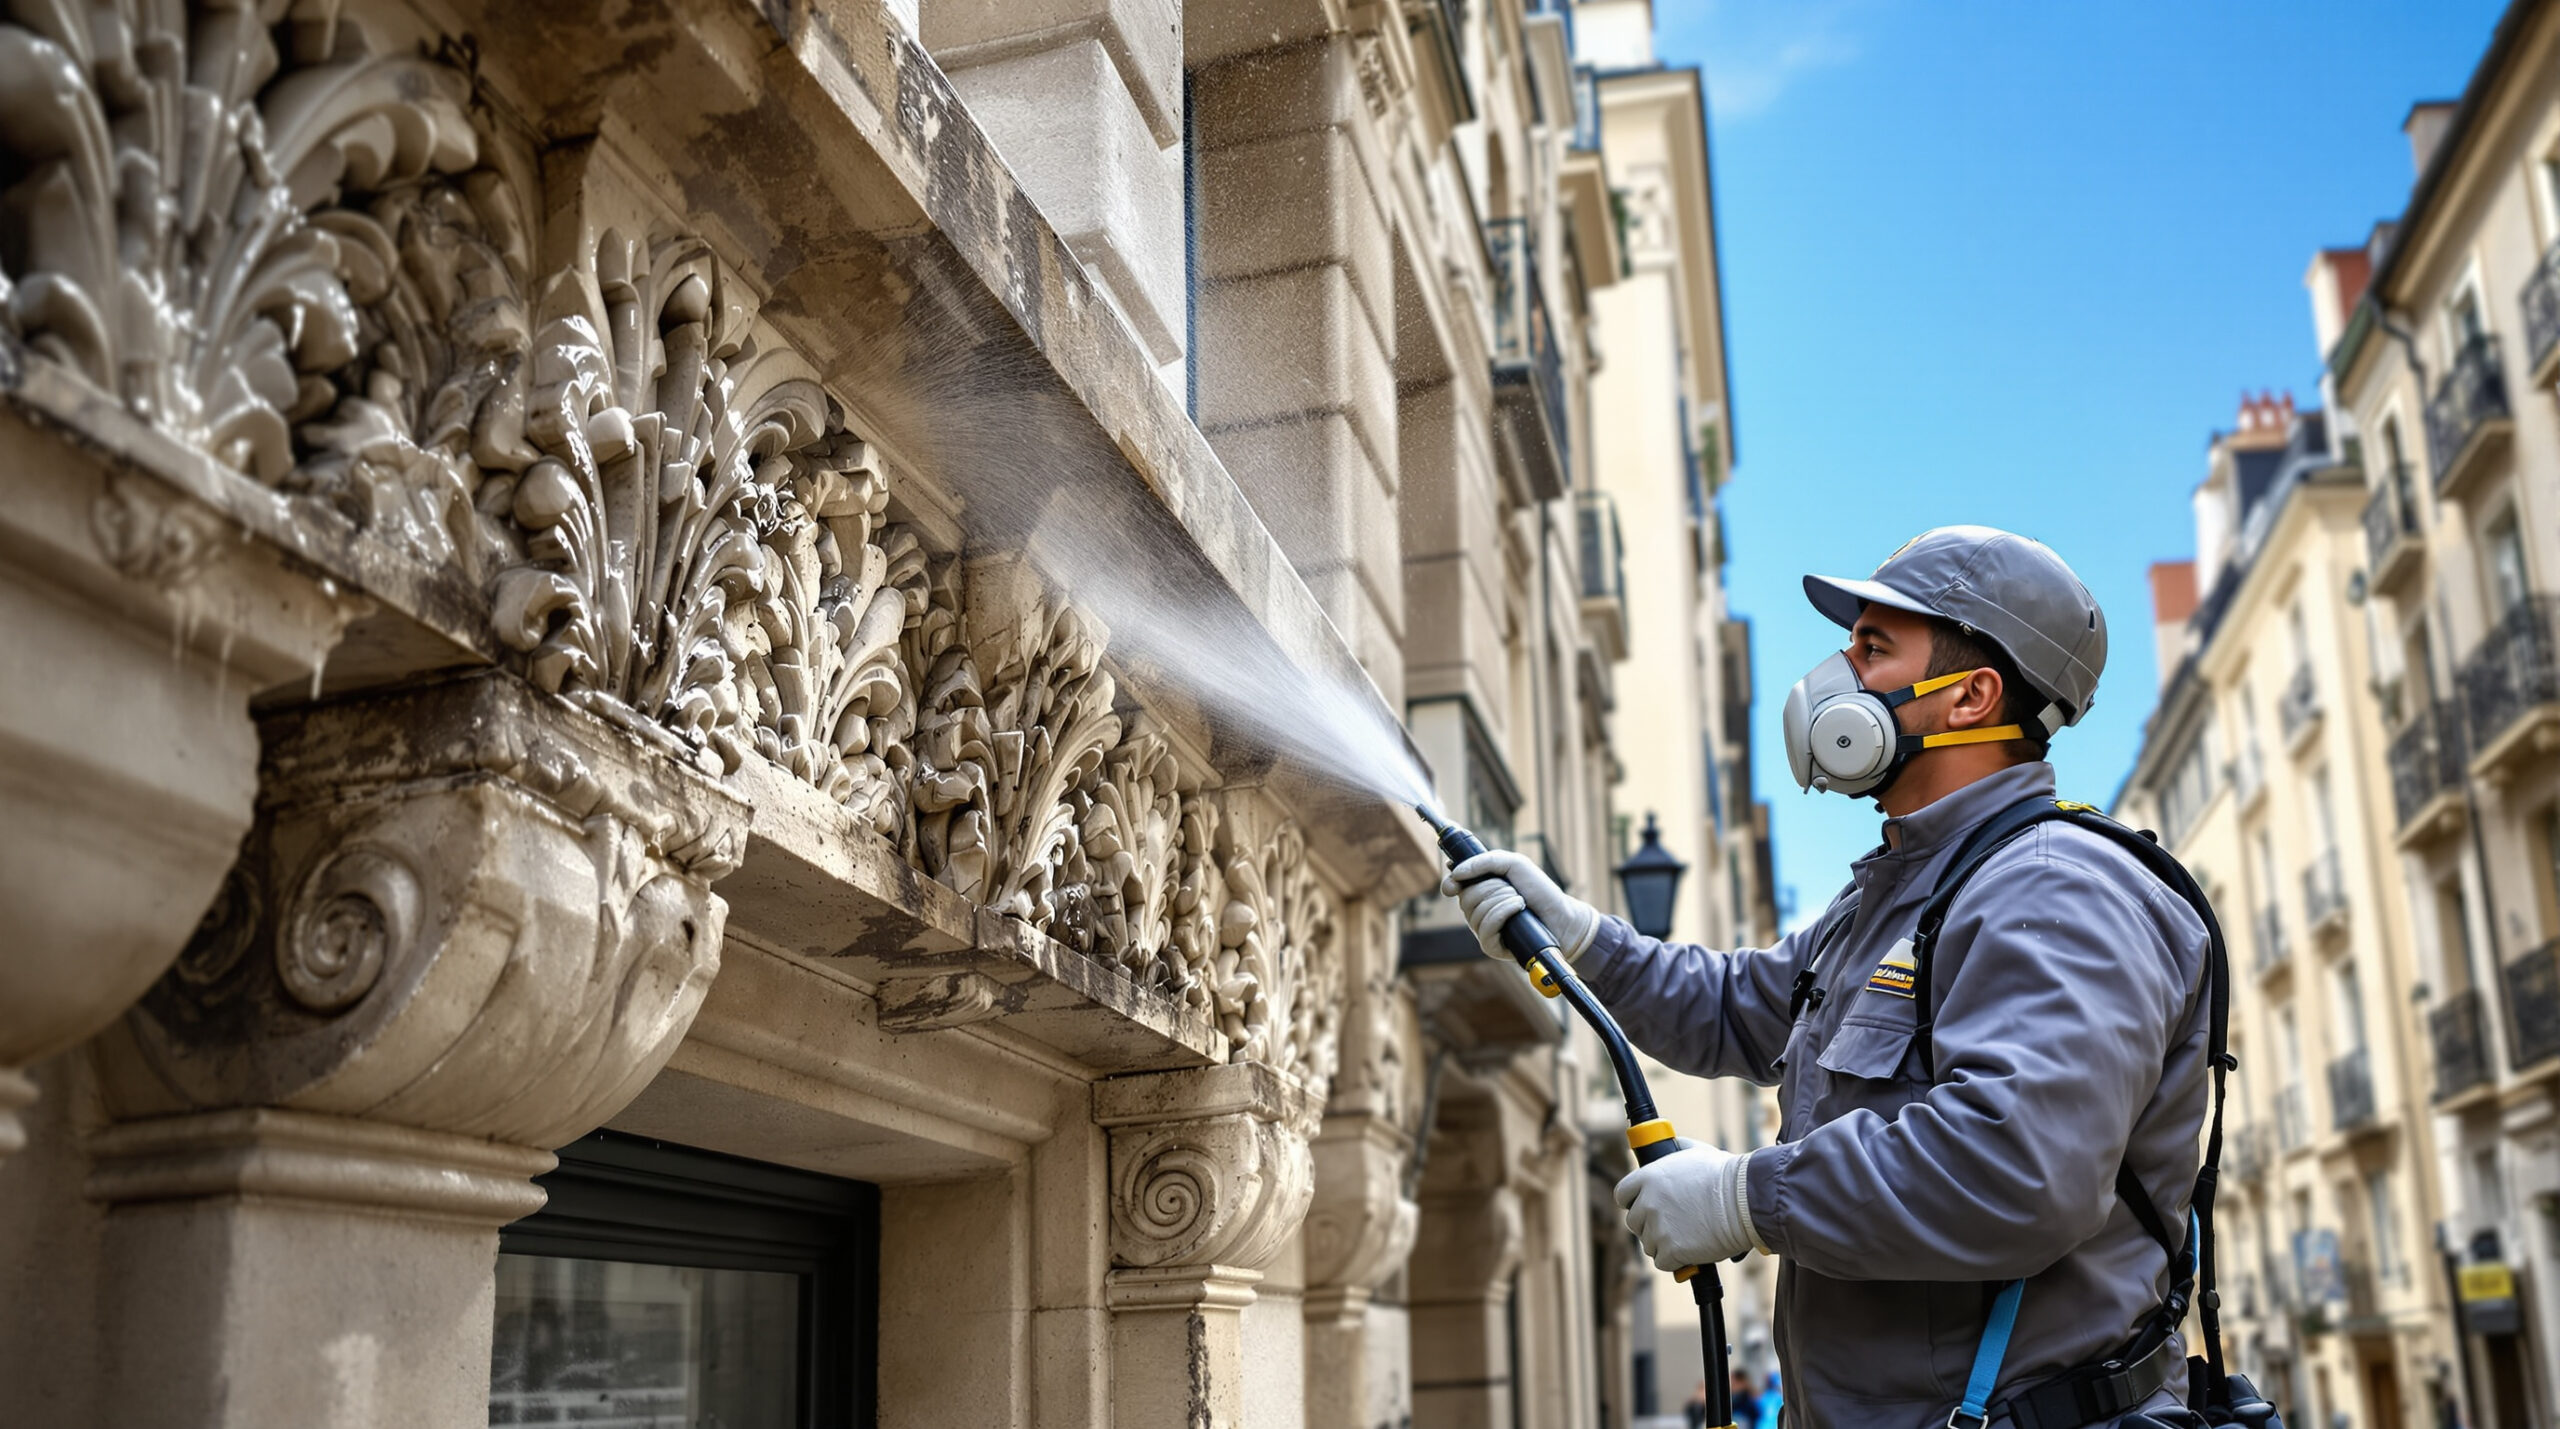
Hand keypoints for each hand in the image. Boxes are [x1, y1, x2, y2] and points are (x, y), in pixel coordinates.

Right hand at [1440, 848, 1599, 962]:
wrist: (1562, 916)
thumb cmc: (1539, 890)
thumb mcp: (1514, 863)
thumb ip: (1484, 861)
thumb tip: (1455, 872)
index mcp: (1480, 891)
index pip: (1452, 887)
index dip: (1451, 883)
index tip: (1456, 881)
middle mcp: (1478, 911)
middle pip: (1466, 897)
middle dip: (1492, 887)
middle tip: (1513, 889)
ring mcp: (1483, 930)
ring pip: (1476, 912)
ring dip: (1503, 900)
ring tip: (1521, 901)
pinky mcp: (1492, 947)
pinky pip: (1486, 927)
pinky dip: (1503, 913)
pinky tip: (1518, 910)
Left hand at [1614, 1141, 1760, 1271]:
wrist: (1745, 1201)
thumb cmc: (1725, 1175)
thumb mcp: (1696, 1151)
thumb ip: (1678, 1148)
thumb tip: (1673, 1144)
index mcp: (1648, 1177)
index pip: (1622, 1195)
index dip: (1633, 1202)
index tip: (1643, 1206)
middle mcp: (1648, 1203)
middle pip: (1634, 1222)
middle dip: (1650, 1225)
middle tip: (1672, 1225)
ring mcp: (1658, 1228)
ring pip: (1648, 1244)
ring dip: (1664, 1244)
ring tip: (1686, 1236)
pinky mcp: (1672, 1251)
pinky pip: (1663, 1262)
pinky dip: (1675, 1261)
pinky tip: (1689, 1251)